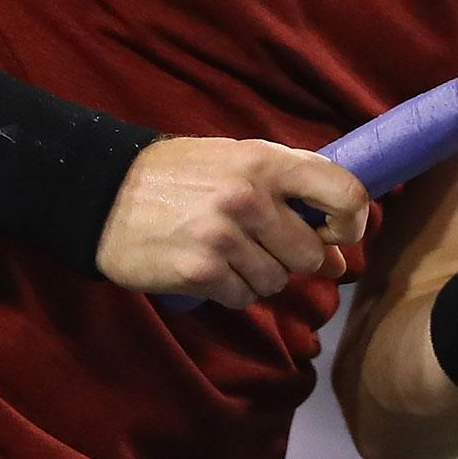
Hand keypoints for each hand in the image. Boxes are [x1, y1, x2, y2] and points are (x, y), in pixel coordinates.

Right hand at [95, 136, 369, 308]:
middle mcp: (250, 197)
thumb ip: (291, 196)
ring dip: (258, 276)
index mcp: (267, 161)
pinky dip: (231, 290)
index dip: (353, 222)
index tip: (340, 235)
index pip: (345, 192)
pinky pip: (242, 297)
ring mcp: (225, 237)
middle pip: (311, 253)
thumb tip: (339, 258)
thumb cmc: (180, 175)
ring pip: (277, 281)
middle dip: (293, 258)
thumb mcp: (237, 161)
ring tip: (227, 252)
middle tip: (262, 246)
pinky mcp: (200, 272)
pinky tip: (207, 268)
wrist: (104, 193)